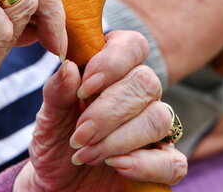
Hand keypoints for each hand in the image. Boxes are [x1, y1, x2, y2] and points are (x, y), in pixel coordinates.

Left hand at [15, 31, 186, 190]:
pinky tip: (118, 166)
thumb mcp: (47, 119)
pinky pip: (174, 162)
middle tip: (80, 135)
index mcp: (114, 72)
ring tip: (87, 155)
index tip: (85, 88)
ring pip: (159, 118)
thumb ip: (57, 93)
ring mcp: (155, 129)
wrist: (58, 185)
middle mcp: (140, 95)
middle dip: (109, 111)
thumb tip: (69, 68)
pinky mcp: (163, 163)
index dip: (114, 61)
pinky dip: (145, 165)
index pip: (133, 45)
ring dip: (120, 139)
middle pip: (146, 82)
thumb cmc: (56, 144)